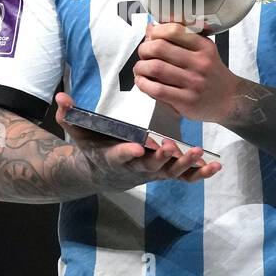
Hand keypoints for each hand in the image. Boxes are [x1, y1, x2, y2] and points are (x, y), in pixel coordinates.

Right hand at [54, 92, 221, 189]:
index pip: (119, 156)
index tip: (136, 147)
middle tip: (172, 146)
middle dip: (161, 158)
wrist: (105, 173)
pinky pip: (184, 177)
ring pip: (170, 172)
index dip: (127, 153)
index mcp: (114, 157)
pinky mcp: (165, 173)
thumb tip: (60, 98)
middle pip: (150, 166)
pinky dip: (199, 173)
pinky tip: (215, 167)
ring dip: (185, 164)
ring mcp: (153, 172)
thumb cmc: (93, 148)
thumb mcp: (79, 133)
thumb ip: (69, 116)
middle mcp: (135, 167)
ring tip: (199, 153)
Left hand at [132, 22, 239, 123]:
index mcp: (204, 47)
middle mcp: (200, 63)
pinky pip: (157, 90)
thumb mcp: (205, 50)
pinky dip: (143, 84)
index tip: (150, 35)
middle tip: (143, 53)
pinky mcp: (186, 101)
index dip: (155, 31)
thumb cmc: (212, 74)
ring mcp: (193, 83)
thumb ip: (181, 38)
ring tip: (140, 68)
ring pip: (155, 68)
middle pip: (159, 48)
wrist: (230, 100)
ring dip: (140, 67)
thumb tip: (151, 27)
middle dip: (144, 49)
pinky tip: (143, 82)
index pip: (174, 30)